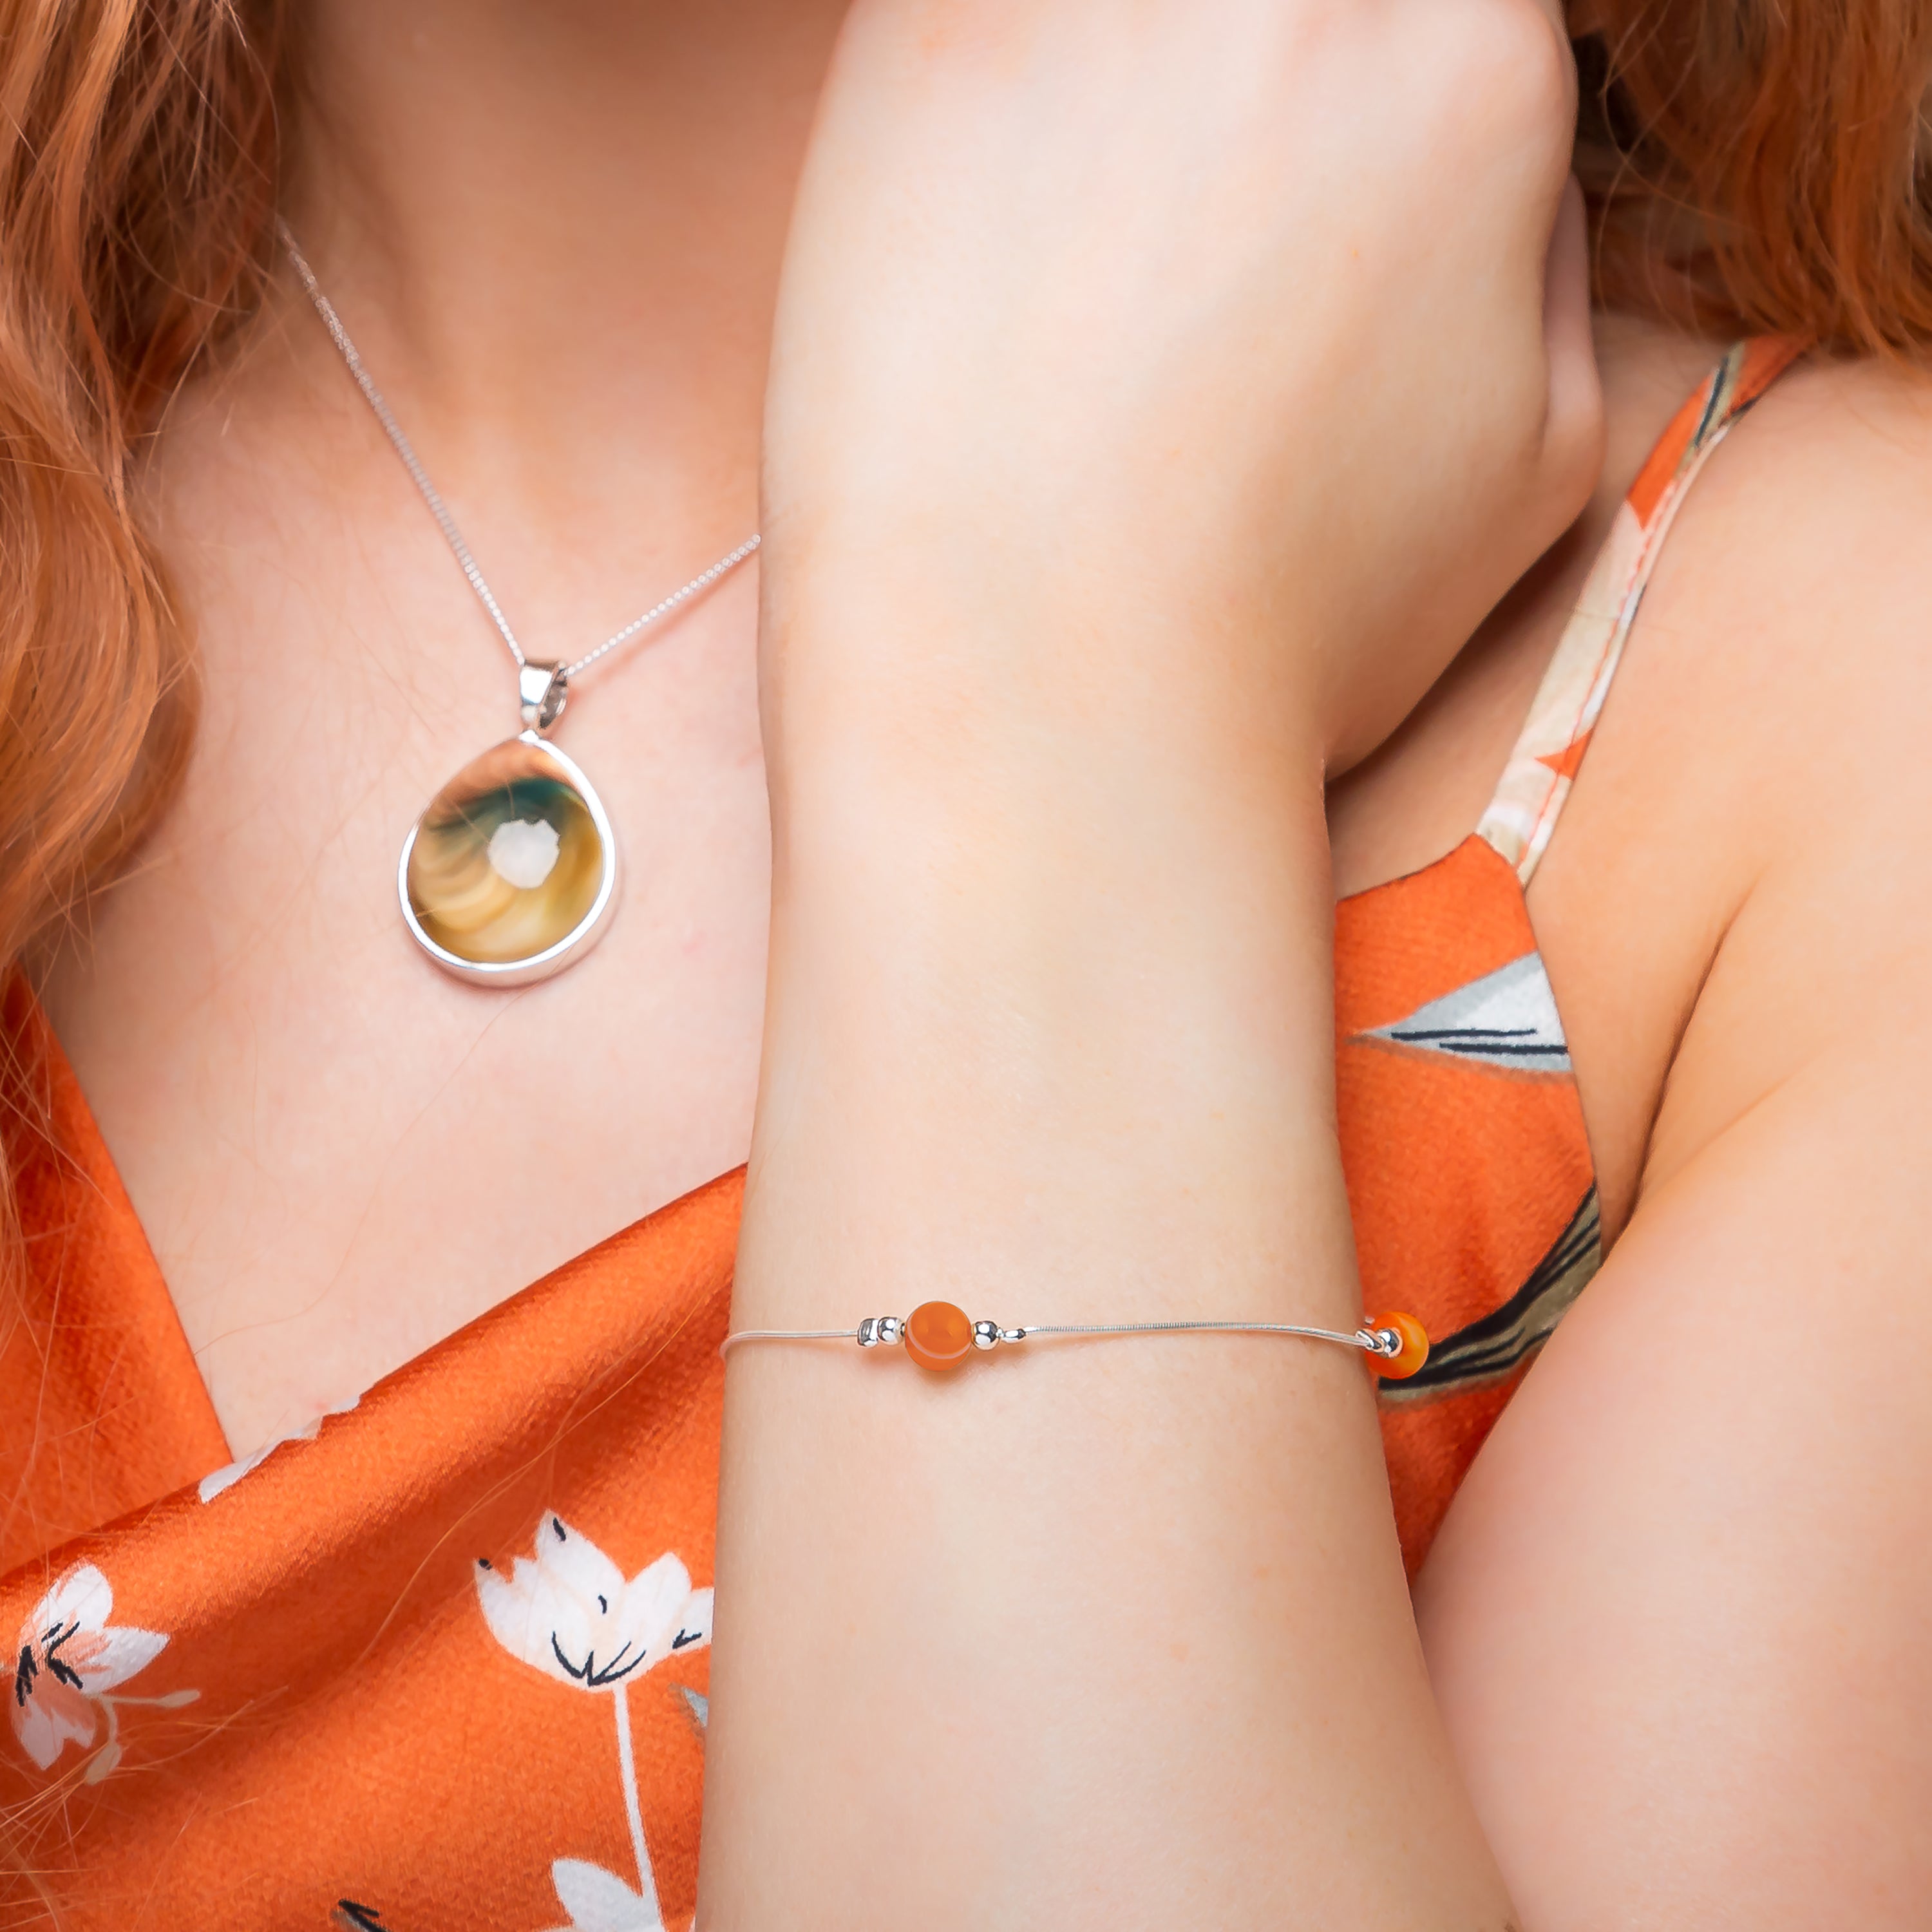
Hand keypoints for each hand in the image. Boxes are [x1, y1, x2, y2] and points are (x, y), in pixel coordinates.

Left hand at [764, 0, 1601, 770]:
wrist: (1049, 700)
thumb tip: (1507, 187)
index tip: (1264, 231)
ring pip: (1105, 18)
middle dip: (1225, 106)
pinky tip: (959, 232)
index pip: (1420, 23)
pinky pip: (958, 18)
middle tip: (1153, 249)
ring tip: (1052, 252)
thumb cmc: (1279, 633)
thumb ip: (1538, 279)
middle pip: (1269, 13)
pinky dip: (961, 92)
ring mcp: (1101, 0)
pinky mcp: (925, 39)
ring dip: (1090, 94)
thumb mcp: (1528, 476)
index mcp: (1473, 76)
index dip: (1334, 132)